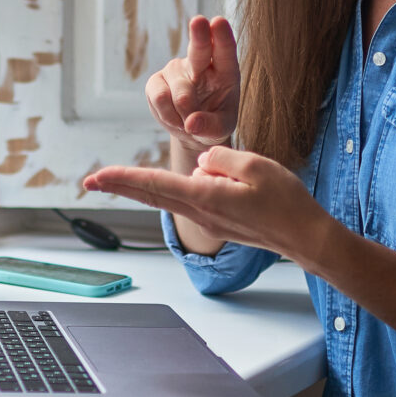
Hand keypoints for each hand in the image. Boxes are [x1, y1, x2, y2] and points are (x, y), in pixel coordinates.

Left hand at [83, 145, 326, 258]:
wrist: (306, 238)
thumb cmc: (285, 201)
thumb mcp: (255, 165)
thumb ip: (220, 158)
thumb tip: (201, 163)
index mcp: (206, 197)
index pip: (154, 184)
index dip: (122, 178)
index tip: (95, 177)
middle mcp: (201, 213)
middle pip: (152, 195)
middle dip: (120, 186)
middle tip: (89, 180)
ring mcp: (209, 221)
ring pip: (179, 193)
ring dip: (174, 181)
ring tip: (200, 178)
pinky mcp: (219, 223)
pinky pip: (198, 197)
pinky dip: (198, 186)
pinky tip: (227, 181)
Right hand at [146, 15, 239, 153]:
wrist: (192, 129)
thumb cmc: (213, 122)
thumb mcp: (221, 129)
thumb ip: (211, 127)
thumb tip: (191, 123)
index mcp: (224, 69)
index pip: (224, 49)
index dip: (222, 36)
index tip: (219, 22)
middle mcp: (200, 63)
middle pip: (199, 46)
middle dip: (199, 35)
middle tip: (199, 21)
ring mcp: (176, 69)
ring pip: (179, 91)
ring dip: (184, 114)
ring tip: (189, 124)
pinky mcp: (156, 81)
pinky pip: (160, 98)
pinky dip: (168, 115)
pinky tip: (174, 119)